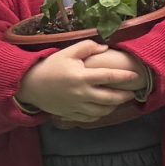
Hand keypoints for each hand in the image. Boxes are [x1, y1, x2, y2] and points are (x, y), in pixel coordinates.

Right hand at [17, 41, 151, 124]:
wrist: (28, 85)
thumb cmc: (49, 67)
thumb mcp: (67, 52)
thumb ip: (88, 47)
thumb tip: (106, 48)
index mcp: (82, 77)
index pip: (109, 77)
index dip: (125, 77)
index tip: (136, 76)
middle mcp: (81, 94)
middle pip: (110, 98)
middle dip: (125, 96)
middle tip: (133, 92)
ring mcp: (76, 106)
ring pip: (102, 111)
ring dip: (114, 106)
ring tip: (121, 100)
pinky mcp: (70, 114)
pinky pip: (90, 118)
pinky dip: (100, 114)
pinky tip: (105, 109)